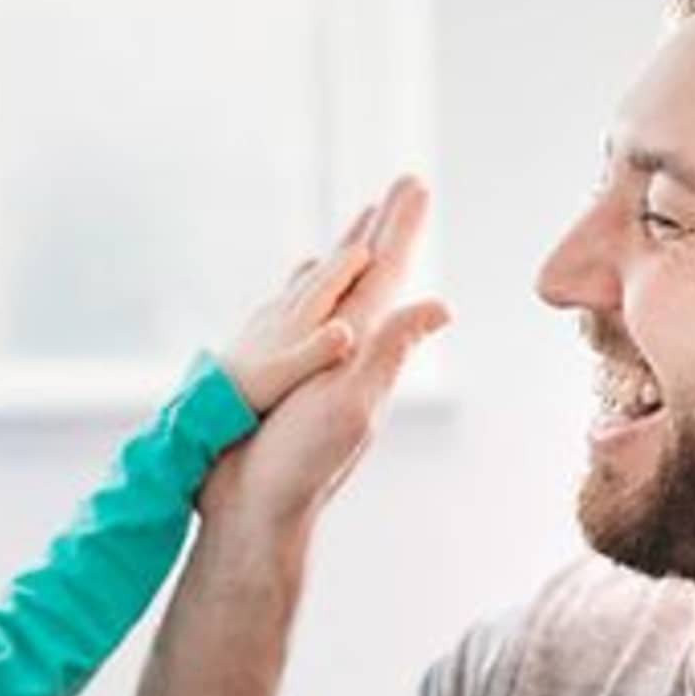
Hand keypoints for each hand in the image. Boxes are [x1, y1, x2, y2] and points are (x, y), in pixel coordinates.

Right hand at [204, 175, 448, 525]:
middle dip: (383, 230)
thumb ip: (389, 353)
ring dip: (348, 258)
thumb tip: (440, 306)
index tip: (414, 183)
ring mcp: (314, 369)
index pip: (388, 276)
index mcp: (361, 352)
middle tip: (401, 185)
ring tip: (359, 225)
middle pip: (368, 278)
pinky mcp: (283, 382)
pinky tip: (305, 288)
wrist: (254, 512)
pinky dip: (306, 294)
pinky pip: (297, 321)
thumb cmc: (298, 466)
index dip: (401, 229)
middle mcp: (343, 355)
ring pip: (334, 297)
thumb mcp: (351, 406)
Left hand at [216, 209, 378, 412]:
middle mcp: (283, 311)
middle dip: (344, 249)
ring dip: (323, 266)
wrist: (208, 401)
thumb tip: (346, 331)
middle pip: (320, 272)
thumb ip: (319, 351)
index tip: (372, 248)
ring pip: (302, 283)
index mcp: (298, 321)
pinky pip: (286, 298)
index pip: (329, 285)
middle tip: (369, 213)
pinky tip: (297, 289)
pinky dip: (299, 287)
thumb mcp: (290, 374)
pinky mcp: (257, 330)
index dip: (350, 266)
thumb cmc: (254, 390)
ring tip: (335, 253)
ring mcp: (268, 318)